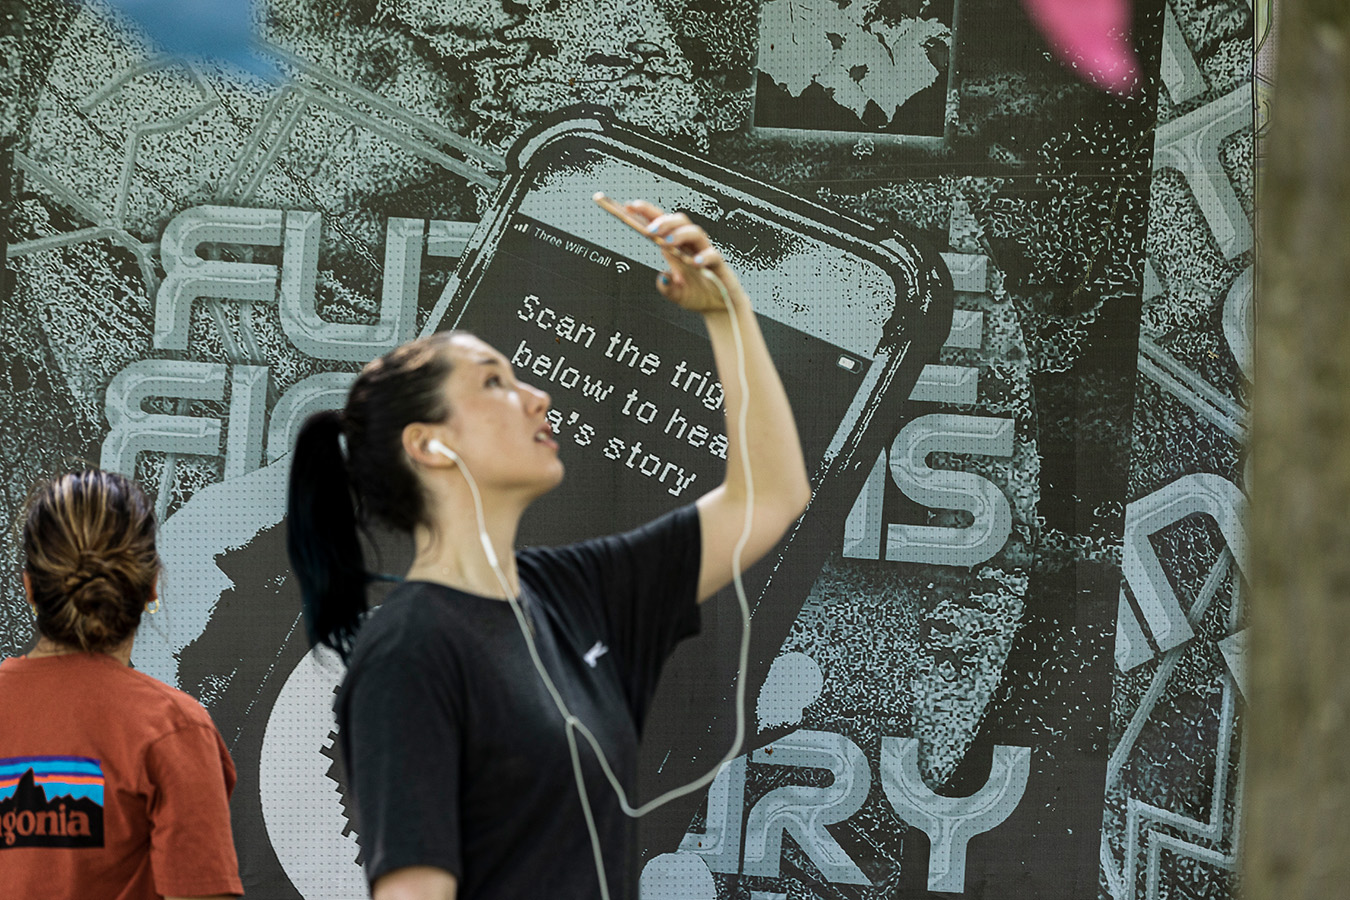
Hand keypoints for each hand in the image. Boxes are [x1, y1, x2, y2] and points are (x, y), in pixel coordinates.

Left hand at [622, 200, 746, 314]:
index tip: (628, 207)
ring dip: (680, 234)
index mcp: (676, 247)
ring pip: (695, 233)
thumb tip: (662, 277)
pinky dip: (704, 257)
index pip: (662, 223)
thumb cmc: (697, 294)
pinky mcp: (719, 265)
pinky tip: (694, 263)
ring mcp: (705, 252)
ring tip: (666, 243)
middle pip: (679, 221)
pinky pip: (713, 255)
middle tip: (649, 230)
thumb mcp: (676, 294)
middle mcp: (690, 245)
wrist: (720, 307)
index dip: (647, 212)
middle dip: (663, 222)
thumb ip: (667, 287)